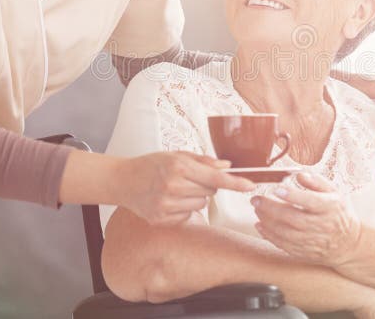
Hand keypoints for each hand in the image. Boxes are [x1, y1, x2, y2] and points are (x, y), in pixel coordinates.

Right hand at [115, 151, 254, 225]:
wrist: (123, 181)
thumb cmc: (152, 164)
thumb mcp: (177, 155)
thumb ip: (203, 161)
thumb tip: (227, 166)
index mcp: (179, 168)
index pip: (216, 179)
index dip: (235, 183)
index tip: (251, 186)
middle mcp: (173, 188)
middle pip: (210, 192)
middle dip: (206, 185)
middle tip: (189, 178)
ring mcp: (166, 206)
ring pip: (201, 205)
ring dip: (195, 197)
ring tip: (177, 189)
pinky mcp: (162, 220)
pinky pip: (188, 215)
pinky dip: (184, 208)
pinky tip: (169, 200)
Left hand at [252, 173, 360, 265]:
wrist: (348, 243)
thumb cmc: (338, 212)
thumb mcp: (334, 192)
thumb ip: (317, 182)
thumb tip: (299, 175)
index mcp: (330, 208)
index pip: (311, 202)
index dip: (293, 196)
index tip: (277, 189)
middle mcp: (322, 226)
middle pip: (294, 219)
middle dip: (271, 209)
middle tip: (256, 200)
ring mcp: (313, 241)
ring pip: (286, 234)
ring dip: (267, 222)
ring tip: (257, 210)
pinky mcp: (305, 252)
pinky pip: (284, 245)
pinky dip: (270, 236)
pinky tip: (260, 225)